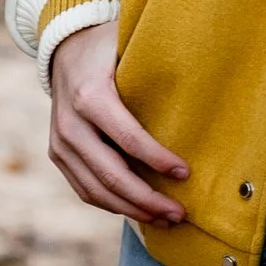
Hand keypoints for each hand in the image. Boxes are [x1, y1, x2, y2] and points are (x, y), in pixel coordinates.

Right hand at [47, 20, 189, 223]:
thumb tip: (207, 76)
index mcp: (90, 96)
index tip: (185, 174)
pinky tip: (140, 210)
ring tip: (165, 219)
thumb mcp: (129, 46)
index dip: (157, 161)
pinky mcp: (58, 155)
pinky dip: (113, 205)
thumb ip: (156, 64)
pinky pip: (85, 189)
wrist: (63, 49)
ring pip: (96, 191)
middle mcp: (70, 124)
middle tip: (179, 214)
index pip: (127, 139)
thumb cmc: (109, 49)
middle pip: (111, 175)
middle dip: (147, 199)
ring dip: (132, 210)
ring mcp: (60, 143)